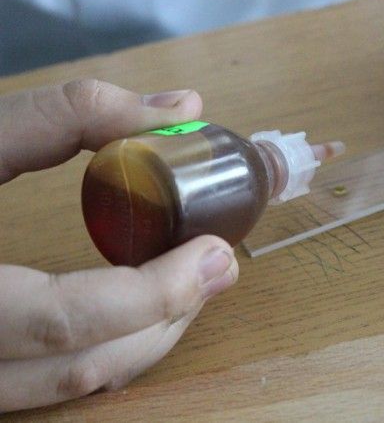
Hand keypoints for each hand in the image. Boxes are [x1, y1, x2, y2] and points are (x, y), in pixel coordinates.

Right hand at [0, 80, 238, 411]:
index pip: (66, 320)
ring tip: (192, 280)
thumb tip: (181, 105)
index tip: (216, 250)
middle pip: (84, 367)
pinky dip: (112, 347)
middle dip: (168, 315)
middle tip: (218, 264)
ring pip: (75, 386)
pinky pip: (57, 383)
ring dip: (149, 337)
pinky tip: (139, 306)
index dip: (156, 290)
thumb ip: (73, 113)